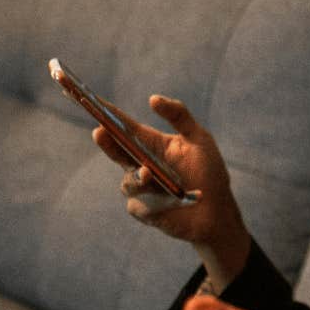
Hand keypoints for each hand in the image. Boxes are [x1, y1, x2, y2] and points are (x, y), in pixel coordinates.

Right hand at [93, 95, 251, 286]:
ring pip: (129, 182)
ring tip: (148, 173)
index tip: (92, 101)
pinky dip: (158, 201)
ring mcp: (140, 189)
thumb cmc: (209, 172)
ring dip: (138, 178)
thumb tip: (152, 98)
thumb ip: (179, 115)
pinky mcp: (144, 210)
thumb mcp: (198, 138)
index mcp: (151, 144)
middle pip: (116, 152)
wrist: (217, 210)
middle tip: (100, 132)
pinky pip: (141, 204)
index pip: (125, 127)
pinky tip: (175, 200)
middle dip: (106, 142)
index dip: (108, 115)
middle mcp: (140, 164)